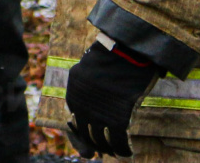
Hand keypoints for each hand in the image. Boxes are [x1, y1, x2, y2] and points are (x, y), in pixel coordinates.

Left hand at [64, 39, 162, 158]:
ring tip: (114, 151)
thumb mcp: (88, 69)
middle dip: (93, 146)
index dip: (79, 138)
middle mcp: (83, 105)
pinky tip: (127, 152)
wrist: (126, 47)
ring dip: (108, 149)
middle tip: (99, 153)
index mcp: (74, 92)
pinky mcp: (119, 116)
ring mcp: (100, 112)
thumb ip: (85, 89)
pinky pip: (118, 141)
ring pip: (101, 141)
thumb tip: (81, 110)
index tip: (86, 146)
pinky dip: (123, 150)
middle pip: (86, 135)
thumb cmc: (111, 55)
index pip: (72, 124)